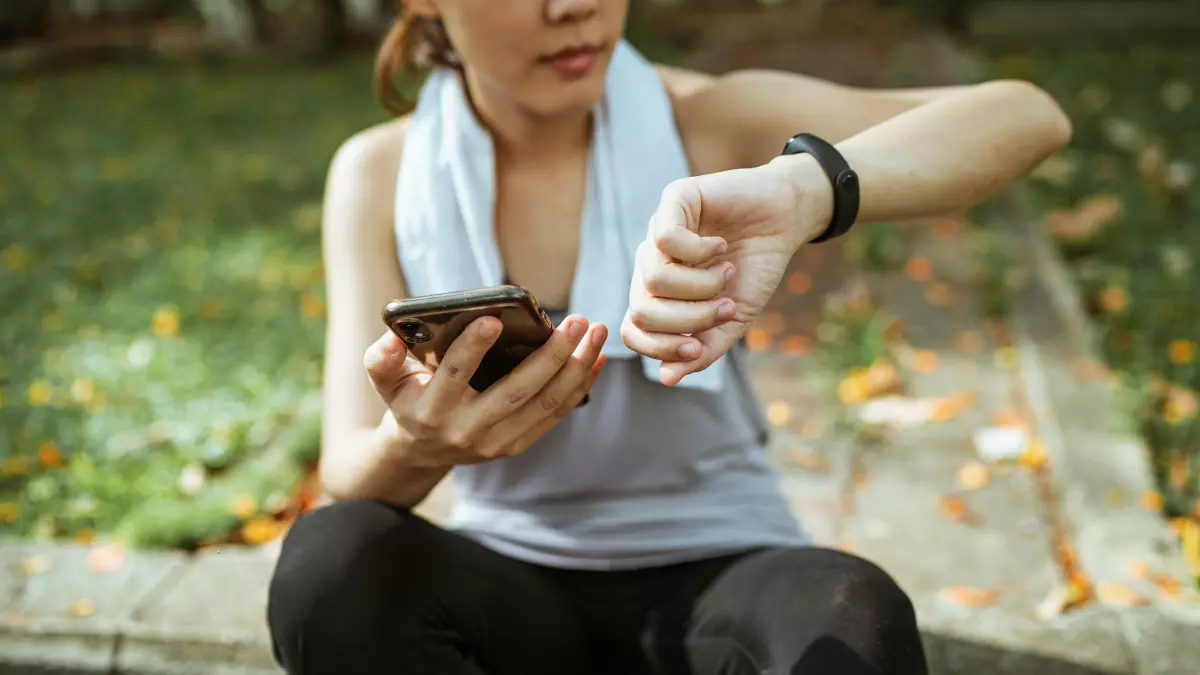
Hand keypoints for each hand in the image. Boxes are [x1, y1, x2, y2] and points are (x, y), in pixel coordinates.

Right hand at [363, 315, 606, 467]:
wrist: (420, 450)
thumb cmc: (408, 398)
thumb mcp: (385, 379)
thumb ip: (381, 358)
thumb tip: (392, 336)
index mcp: (430, 411)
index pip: (453, 376)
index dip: (472, 348)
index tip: (494, 318)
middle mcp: (465, 431)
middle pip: (515, 392)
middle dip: (550, 355)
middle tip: (576, 321)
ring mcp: (495, 442)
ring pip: (544, 404)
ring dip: (575, 368)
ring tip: (594, 333)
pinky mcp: (516, 445)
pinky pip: (554, 415)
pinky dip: (579, 386)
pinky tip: (595, 358)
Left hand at [621, 158, 831, 384]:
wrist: (787, 220)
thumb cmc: (756, 269)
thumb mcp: (733, 319)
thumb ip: (704, 350)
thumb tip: (666, 378)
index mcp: (658, 293)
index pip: (633, 330)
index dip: (661, 347)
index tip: (698, 346)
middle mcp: (651, 262)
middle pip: (642, 310)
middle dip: (689, 319)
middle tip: (724, 306)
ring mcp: (658, 231)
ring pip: (654, 279)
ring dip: (701, 286)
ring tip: (727, 272)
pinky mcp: (674, 200)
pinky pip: (665, 240)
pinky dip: (701, 252)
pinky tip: (721, 246)